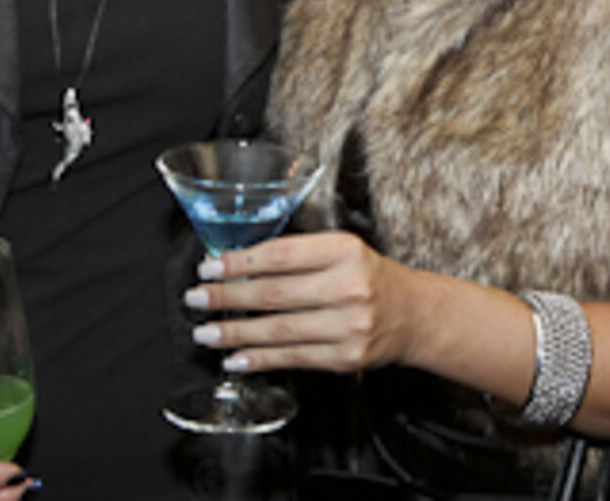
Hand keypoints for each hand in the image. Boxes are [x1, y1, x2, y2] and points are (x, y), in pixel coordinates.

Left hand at [185, 231, 423, 373]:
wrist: (412, 313)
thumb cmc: (367, 277)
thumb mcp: (341, 251)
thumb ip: (297, 255)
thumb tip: (237, 266)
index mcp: (344, 250)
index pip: (280, 255)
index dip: (240, 263)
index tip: (210, 267)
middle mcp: (349, 286)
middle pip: (274, 294)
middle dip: (227, 297)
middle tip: (196, 298)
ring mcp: (349, 325)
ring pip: (279, 330)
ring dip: (235, 333)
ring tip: (206, 332)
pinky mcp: (346, 357)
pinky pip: (293, 358)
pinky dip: (260, 359)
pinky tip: (236, 358)